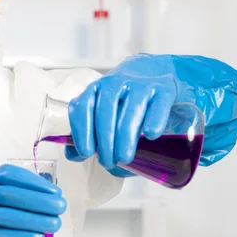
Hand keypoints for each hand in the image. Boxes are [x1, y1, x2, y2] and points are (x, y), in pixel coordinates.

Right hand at [0, 164, 66, 236]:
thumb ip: (13, 190)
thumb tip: (50, 199)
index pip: (14, 177)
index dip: (38, 185)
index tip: (57, 193)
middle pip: (14, 196)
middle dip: (42, 203)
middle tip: (61, 209)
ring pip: (9, 217)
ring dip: (36, 221)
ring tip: (55, 224)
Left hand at [66, 54, 177, 168]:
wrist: (156, 73)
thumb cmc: (125, 103)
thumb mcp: (103, 115)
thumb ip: (87, 134)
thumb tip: (72, 155)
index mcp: (95, 91)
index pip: (82, 108)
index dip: (82, 131)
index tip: (86, 153)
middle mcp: (115, 84)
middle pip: (106, 112)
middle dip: (105, 141)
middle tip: (108, 162)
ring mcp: (140, 84)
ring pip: (130, 111)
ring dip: (125, 137)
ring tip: (124, 158)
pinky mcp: (164, 88)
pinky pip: (158, 105)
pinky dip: (154, 120)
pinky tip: (150, 135)